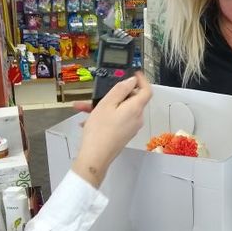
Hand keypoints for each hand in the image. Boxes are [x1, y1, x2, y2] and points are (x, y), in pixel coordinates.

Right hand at [71, 71, 151, 186]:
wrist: (95, 157)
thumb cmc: (100, 131)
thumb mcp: (107, 104)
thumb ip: (120, 90)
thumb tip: (131, 81)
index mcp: (135, 109)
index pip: (147, 90)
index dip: (142, 80)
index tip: (133, 73)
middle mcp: (136, 118)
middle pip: (130, 100)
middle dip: (113, 94)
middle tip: (99, 92)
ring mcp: (131, 127)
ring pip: (119, 110)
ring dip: (103, 106)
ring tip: (84, 107)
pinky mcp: (123, 134)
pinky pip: (116, 119)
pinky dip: (104, 116)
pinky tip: (87, 119)